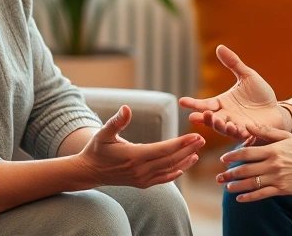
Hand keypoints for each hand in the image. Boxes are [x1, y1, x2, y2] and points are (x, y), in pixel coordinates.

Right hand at [76, 105, 204, 188]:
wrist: (89, 172)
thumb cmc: (96, 149)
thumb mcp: (103, 133)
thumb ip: (117, 121)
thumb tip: (126, 108)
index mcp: (134, 156)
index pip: (164, 150)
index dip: (181, 143)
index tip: (195, 135)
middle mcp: (140, 170)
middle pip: (171, 160)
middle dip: (188, 149)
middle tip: (202, 139)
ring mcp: (142, 179)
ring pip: (169, 170)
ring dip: (185, 161)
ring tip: (197, 151)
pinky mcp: (141, 184)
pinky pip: (162, 179)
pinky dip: (174, 173)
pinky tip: (183, 167)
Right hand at [179, 45, 285, 141]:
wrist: (277, 109)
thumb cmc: (261, 94)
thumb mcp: (247, 76)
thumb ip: (233, 63)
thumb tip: (219, 47)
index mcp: (222, 103)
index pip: (205, 103)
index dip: (193, 104)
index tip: (182, 101)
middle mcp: (226, 116)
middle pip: (210, 118)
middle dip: (203, 118)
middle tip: (195, 116)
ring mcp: (236, 126)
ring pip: (222, 128)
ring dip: (217, 126)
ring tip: (216, 120)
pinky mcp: (248, 133)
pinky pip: (238, 134)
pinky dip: (235, 132)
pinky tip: (233, 127)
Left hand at [216, 124, 291, 202]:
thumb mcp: (286, 137)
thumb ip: (266, 131)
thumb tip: (247, 125)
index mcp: (273, 150)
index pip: (247, 152)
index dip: (233, 156)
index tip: (223, 159)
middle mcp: (273, 164)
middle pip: (246, 169)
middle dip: (230, 173)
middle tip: (219, 176)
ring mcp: (277, 178)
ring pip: (251, 183)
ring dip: (236, 186)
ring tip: (227, 187)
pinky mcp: (282, 190)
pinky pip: (262, 194)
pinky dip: (249, 197)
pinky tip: (239, 199)